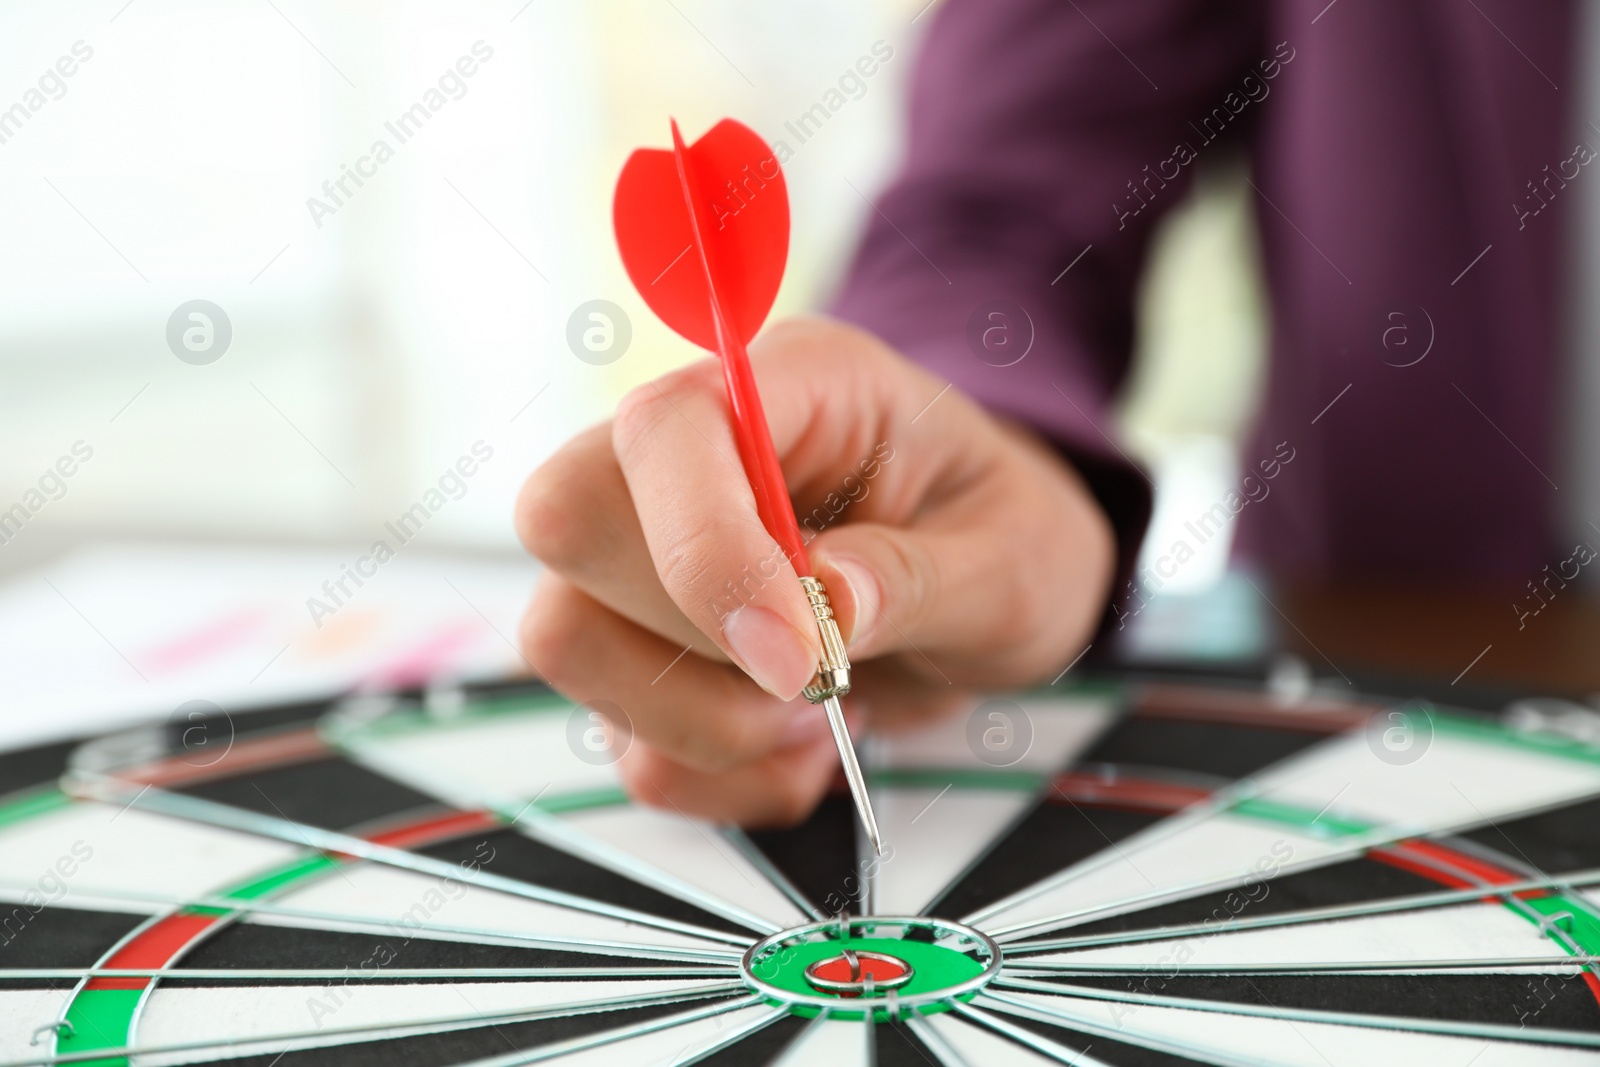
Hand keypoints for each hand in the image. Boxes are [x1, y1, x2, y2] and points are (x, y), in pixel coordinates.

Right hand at [515, 316, 1113, 826]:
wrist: (994, 585)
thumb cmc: (1004, 537)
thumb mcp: (1016, 556)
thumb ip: (922, 576)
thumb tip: (825, 605)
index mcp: (791, 387)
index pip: (663, 429)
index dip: (703, 547)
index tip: (799, 653)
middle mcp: (691, 458)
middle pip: (568, 522)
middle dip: (700, 638)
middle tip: (822, 677)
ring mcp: (645, 556)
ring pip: (566, 637)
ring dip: (703, 722)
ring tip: (821, 717)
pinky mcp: (641, 652)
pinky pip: (621, 742)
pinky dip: (718, 778)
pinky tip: (801, 747)